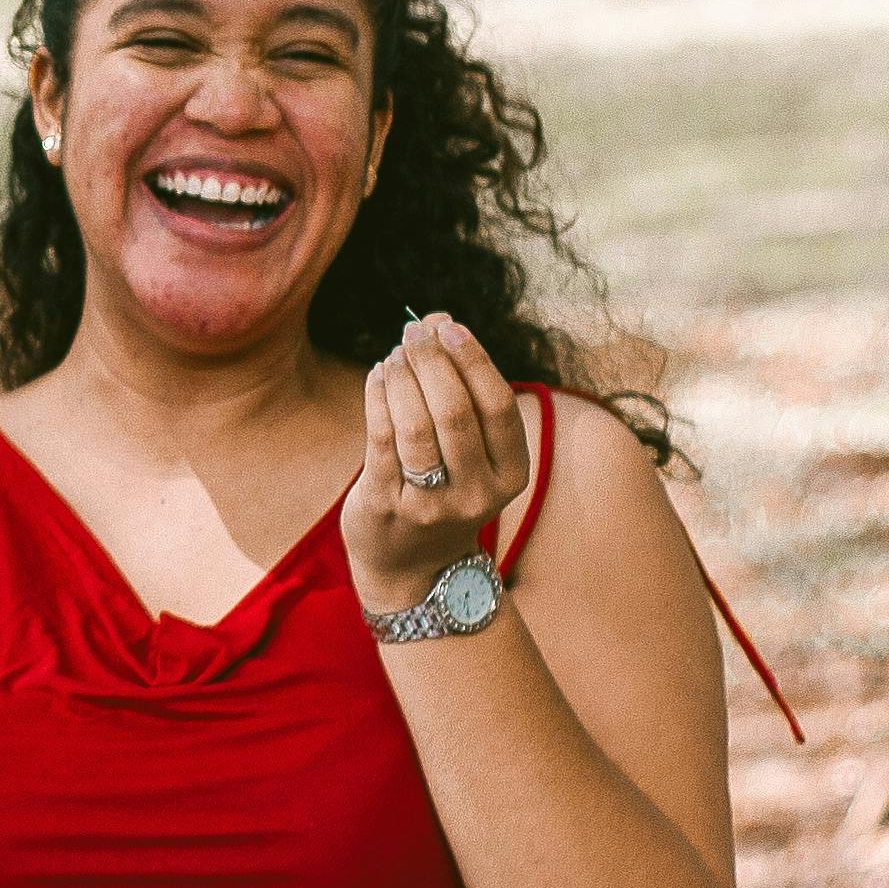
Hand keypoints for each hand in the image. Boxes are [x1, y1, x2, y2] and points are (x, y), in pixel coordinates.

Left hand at [344, 313, 530, 610]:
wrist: (410, 567)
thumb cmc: (444, 488)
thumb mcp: (471, 451)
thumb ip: (463, 388)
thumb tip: (441, 320)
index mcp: (510, 475)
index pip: (498, 406)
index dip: (473, 359)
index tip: (449, 327)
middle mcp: (476, 493)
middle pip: (456, 411)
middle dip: (432, 361)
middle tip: (413, 332)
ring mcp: (430, 504)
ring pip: (416, 425)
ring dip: (403, 376)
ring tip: (394, 353)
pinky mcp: (387, 505)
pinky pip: (381, 439)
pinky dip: (379, 396)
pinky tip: (378, 375)